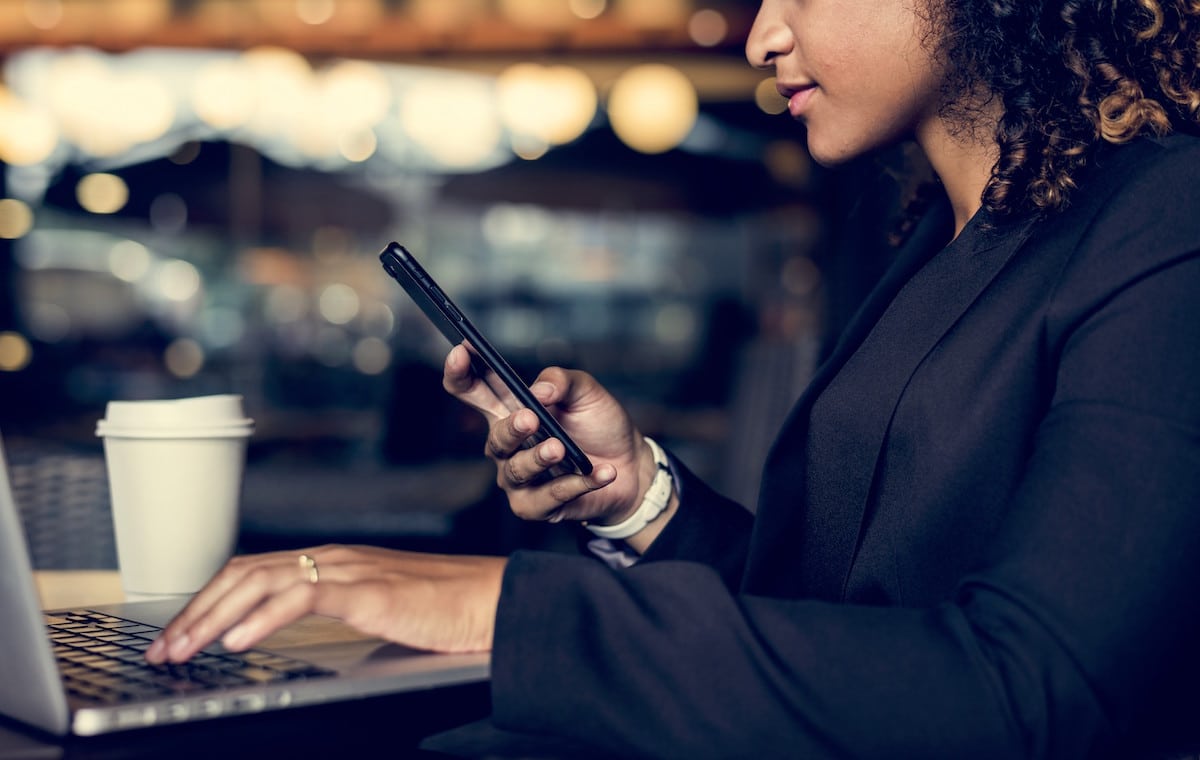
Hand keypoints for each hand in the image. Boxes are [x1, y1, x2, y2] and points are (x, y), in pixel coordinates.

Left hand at [144, 545, 504, 663]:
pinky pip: (304, 597)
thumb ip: (336, 614)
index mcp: (333, 563)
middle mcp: (335, 559)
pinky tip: (240, 641)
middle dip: (195, 611)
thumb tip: (291, 635)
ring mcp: (351, 571)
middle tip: (163, 648)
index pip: (252, 572)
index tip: (178, 635)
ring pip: (263, 581)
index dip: (207, 602)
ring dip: (214, 618)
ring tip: (186, 650)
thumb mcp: (377, 611)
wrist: (495, 602)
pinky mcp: (370, 591)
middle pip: (244, 573)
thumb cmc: (446, 611)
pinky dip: (263, 619)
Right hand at [443, 344, 654, 527]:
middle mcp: (507, 446)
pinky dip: (576, 484)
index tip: (462, 352)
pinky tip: (602, 471)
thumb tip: (539, 391)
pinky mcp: (536, 506)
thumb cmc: (599, 425)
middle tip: (530, 419)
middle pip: (495, 438)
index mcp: (510, 410)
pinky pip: (549, 497)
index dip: (460, 373)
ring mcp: (518, 478)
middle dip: (511, 429)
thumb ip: (561, 381)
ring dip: (539, 459)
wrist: (632, 467)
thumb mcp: (586, 392)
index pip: (473, 391)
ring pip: (517, 471)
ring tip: (561, 448)